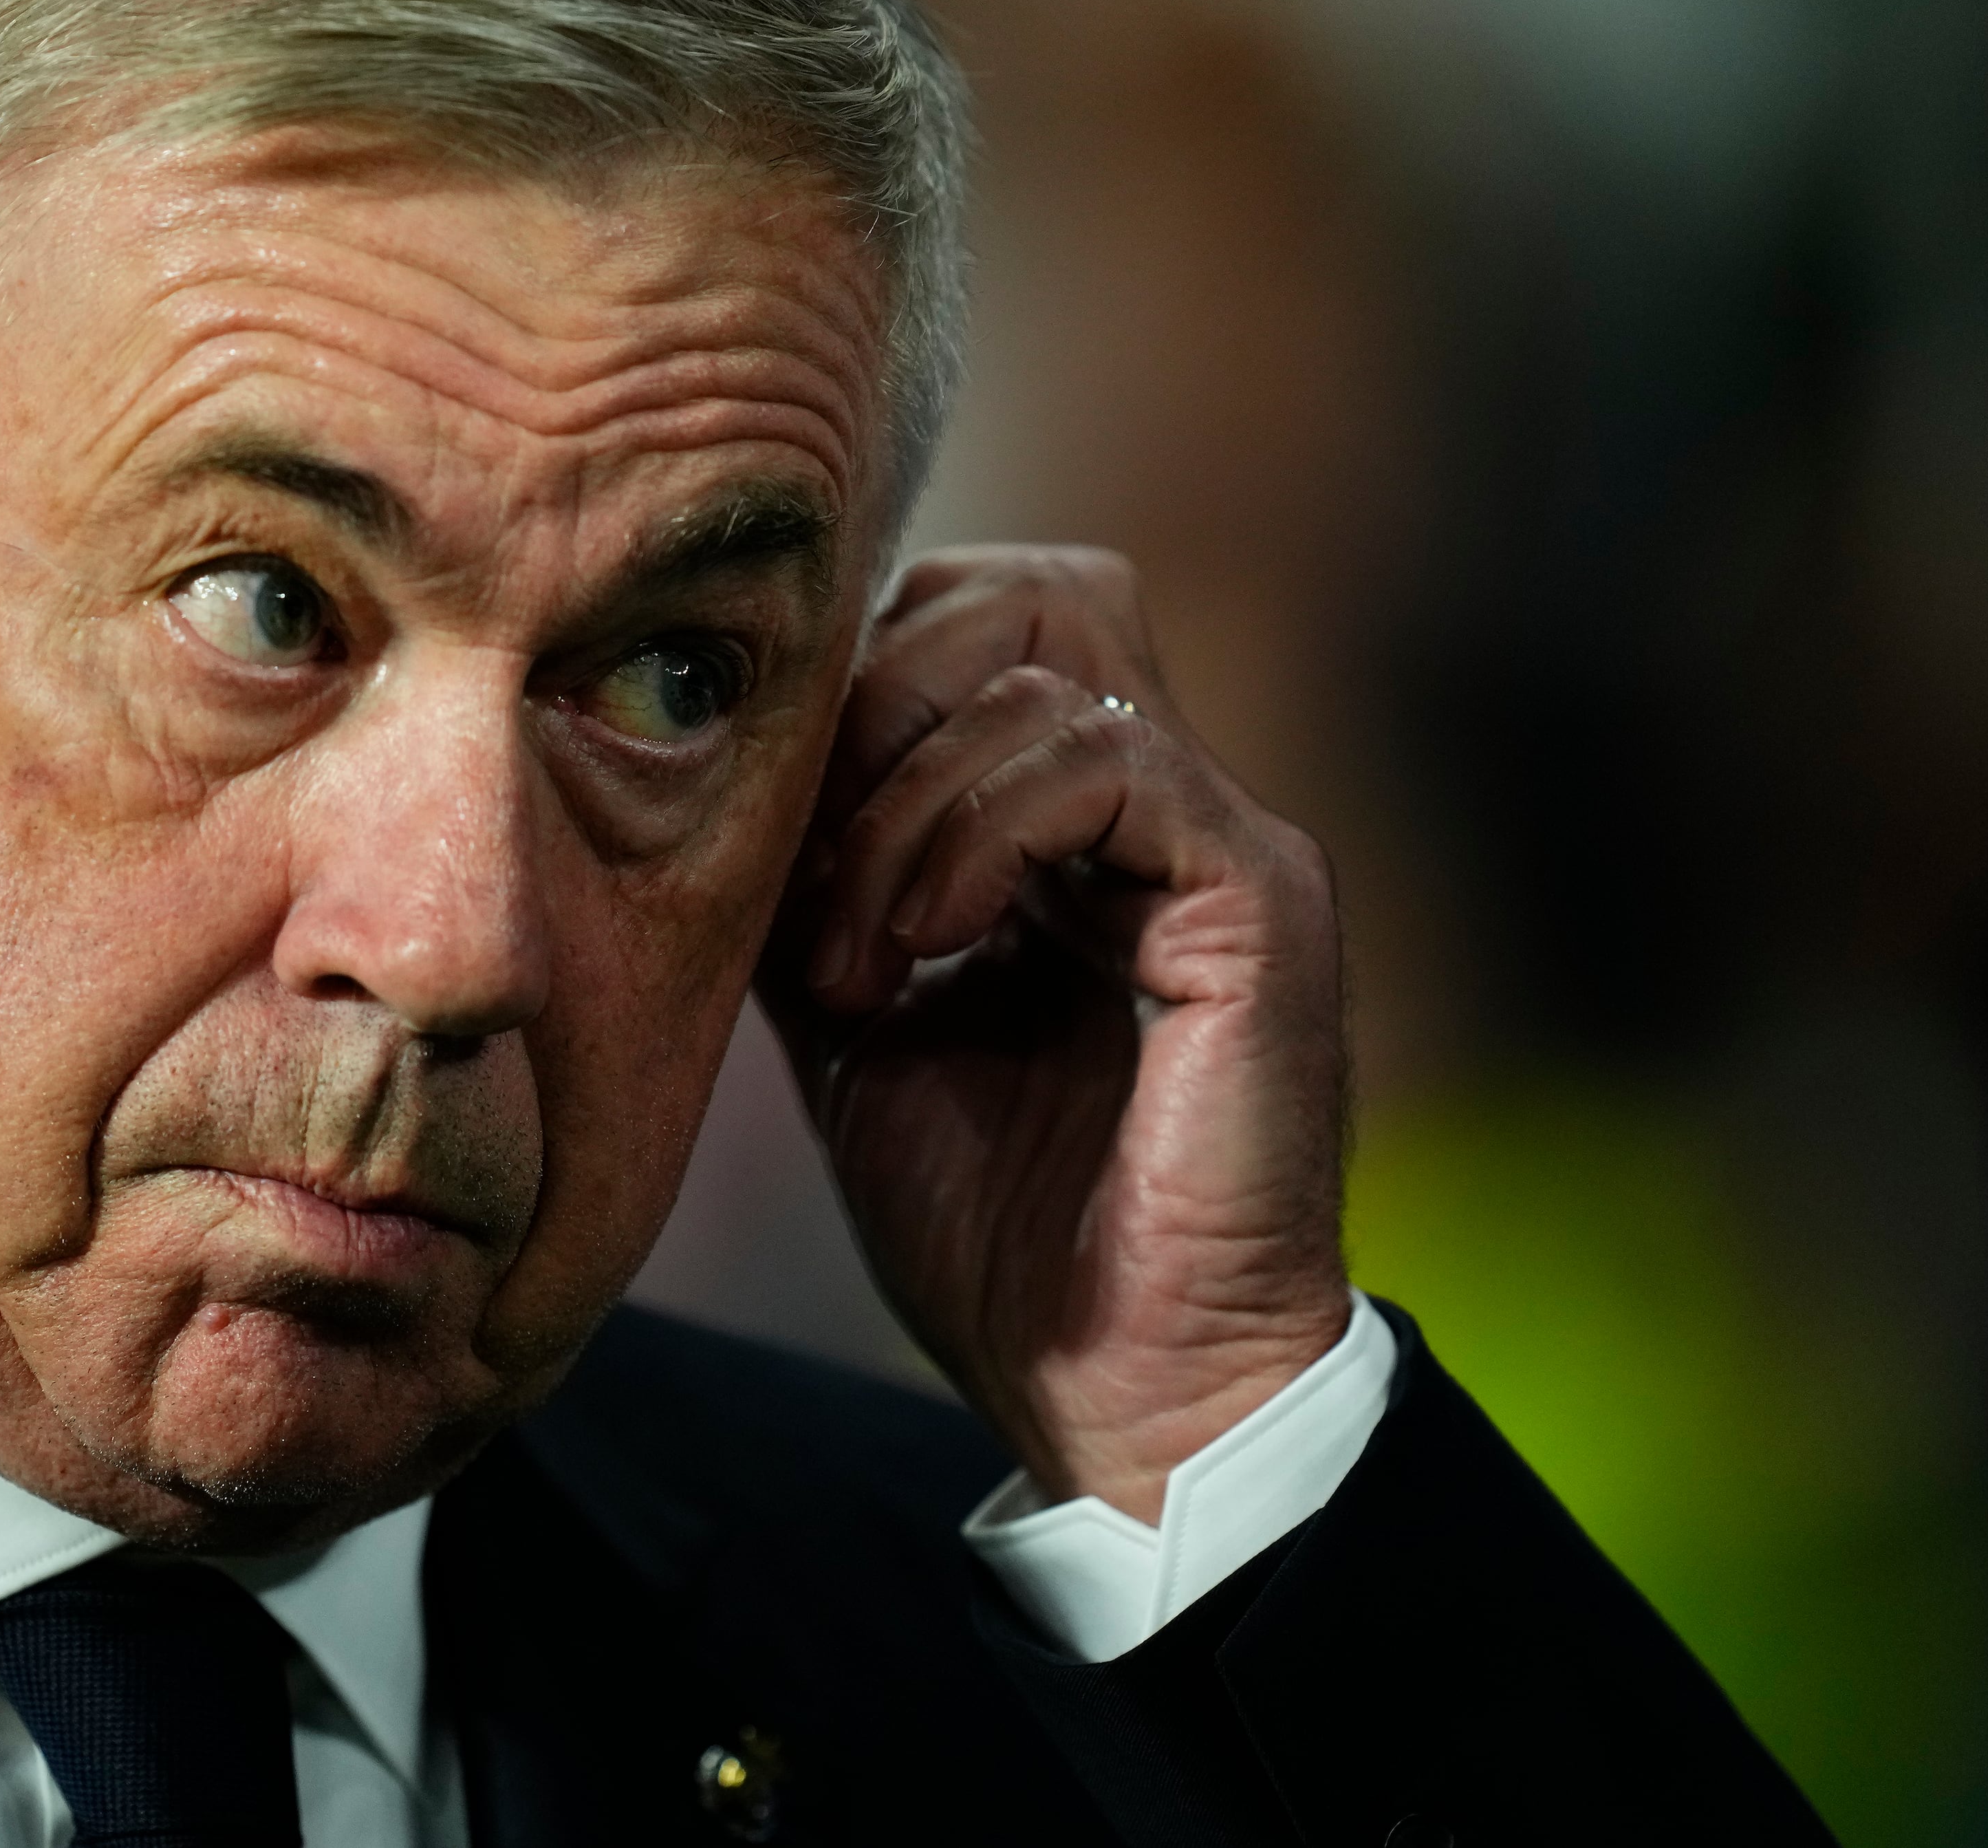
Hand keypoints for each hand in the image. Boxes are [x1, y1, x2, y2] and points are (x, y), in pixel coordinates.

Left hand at [760, 546, 1351, 1522]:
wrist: (1121, 1392)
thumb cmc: (1004, 1234)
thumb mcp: (857, 1026)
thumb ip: (821, 888)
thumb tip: (725, 779)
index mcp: (1079, 828)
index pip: (967, 629)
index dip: (851, 701)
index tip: (778, 864)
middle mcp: (1167, 807)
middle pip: (1025, 595)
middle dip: (877, 706)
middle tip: (815, 877)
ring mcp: (1225, 842)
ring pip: (1055, 666)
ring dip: (905, 805)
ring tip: (861, 960)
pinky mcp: (1262, 898)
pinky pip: (1115, 757)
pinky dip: (983, 833)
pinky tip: (926, 948)